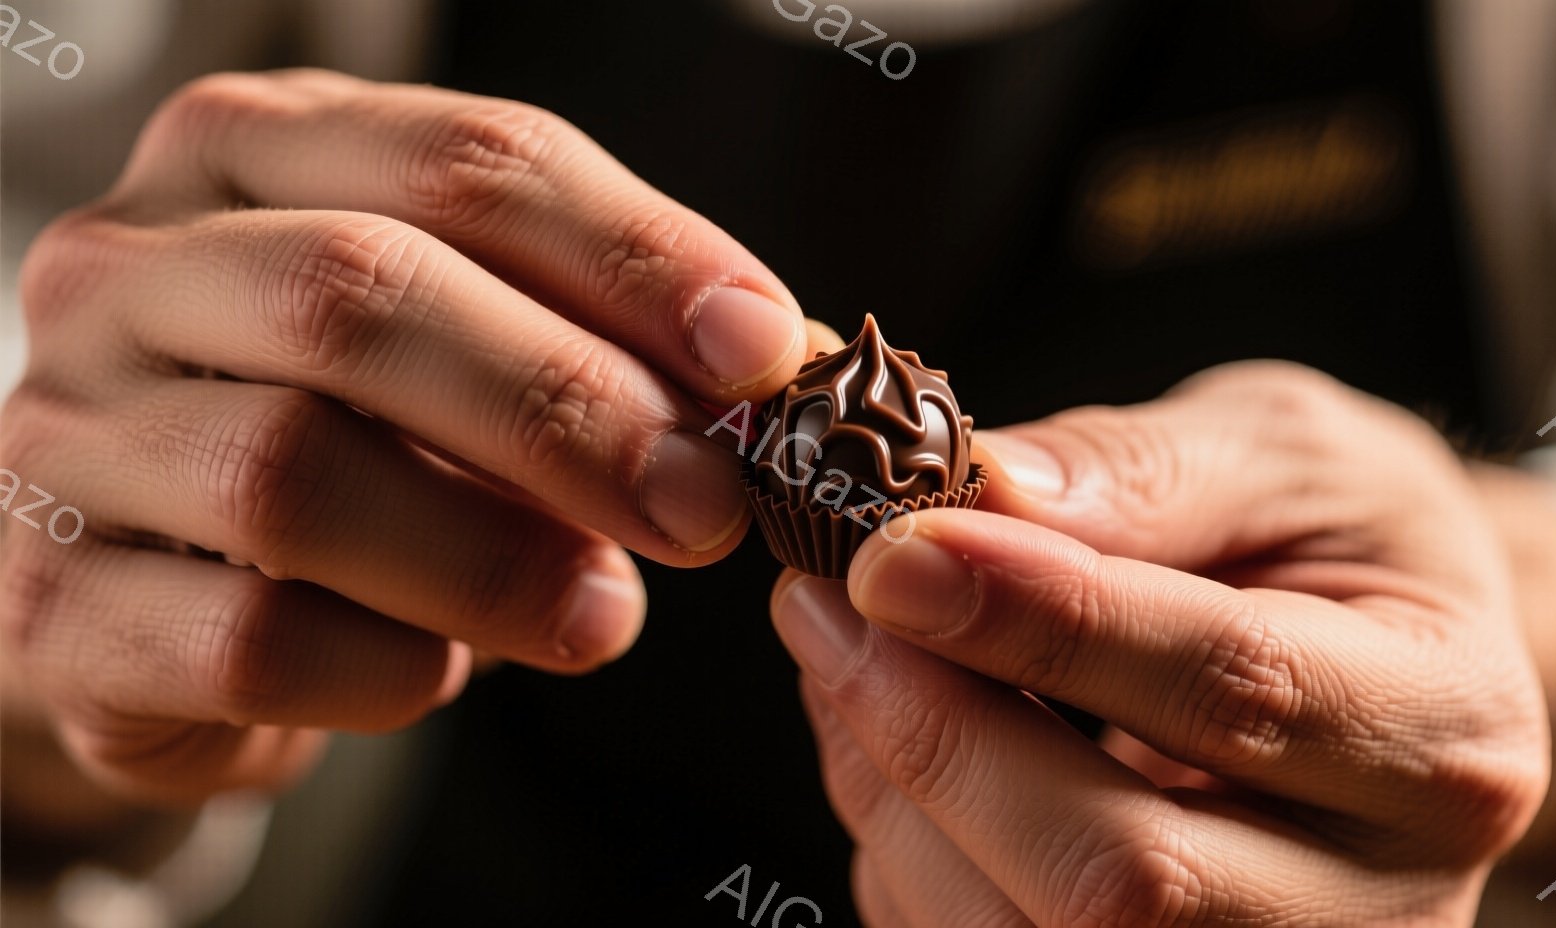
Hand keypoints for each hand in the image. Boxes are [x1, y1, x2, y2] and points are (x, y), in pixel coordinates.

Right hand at [0, 69, 816, 804]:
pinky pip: (243, 640)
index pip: (466, 159)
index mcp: (255, 152)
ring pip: (290, 474)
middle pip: (360, 295)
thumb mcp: (470, 346)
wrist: (164, 587)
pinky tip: (448, 674)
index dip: (636, 255)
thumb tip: (770, 369)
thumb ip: (599, 339)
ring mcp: (63, 431)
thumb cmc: (354, 441)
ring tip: (606, 614)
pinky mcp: (49, 603)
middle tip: (703, 507)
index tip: (763, 353)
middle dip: (567, 407)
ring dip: (491, 557)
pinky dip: (386, 668)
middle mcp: (130, 265)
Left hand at [772, 363, 1551, 925]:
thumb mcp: (1288, 454)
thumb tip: (986, 496)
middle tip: (826, 602)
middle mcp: (1380, 903)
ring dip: (893, 791)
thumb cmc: (1340, 540)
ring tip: (843, 652)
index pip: (1233, 692)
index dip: (1044, 623)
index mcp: (1442, 734)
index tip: (893, 554)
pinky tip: (888, 737)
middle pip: (1118, 877)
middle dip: (937, 733)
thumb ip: (1151, 472)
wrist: (1387, 657)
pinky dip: (899, 847)